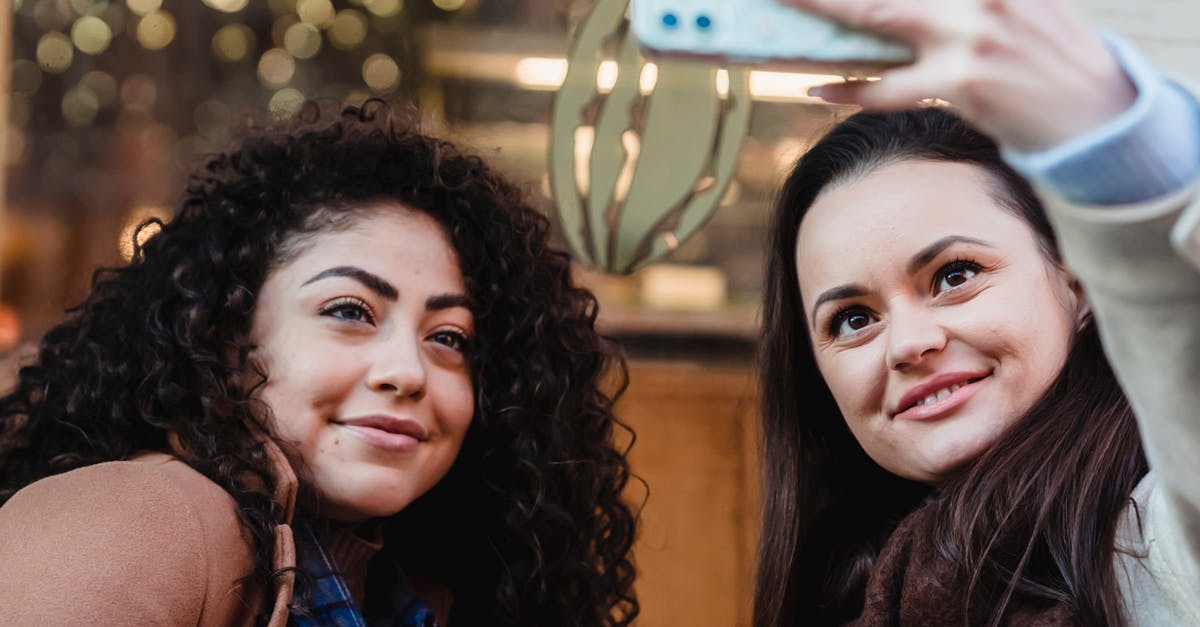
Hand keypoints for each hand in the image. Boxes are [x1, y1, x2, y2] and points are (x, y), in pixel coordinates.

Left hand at [788, 0, 1136, 151]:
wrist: (1097, 114)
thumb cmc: (1053, 57)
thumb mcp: (1023, 4)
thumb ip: (969, 0)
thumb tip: (903, 11)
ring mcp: (972, 39)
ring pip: (880, 18)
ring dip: (829, 8)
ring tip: (788, 3)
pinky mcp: (962, 85)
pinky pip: (888, 88)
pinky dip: (850, 89)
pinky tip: (818, 89)